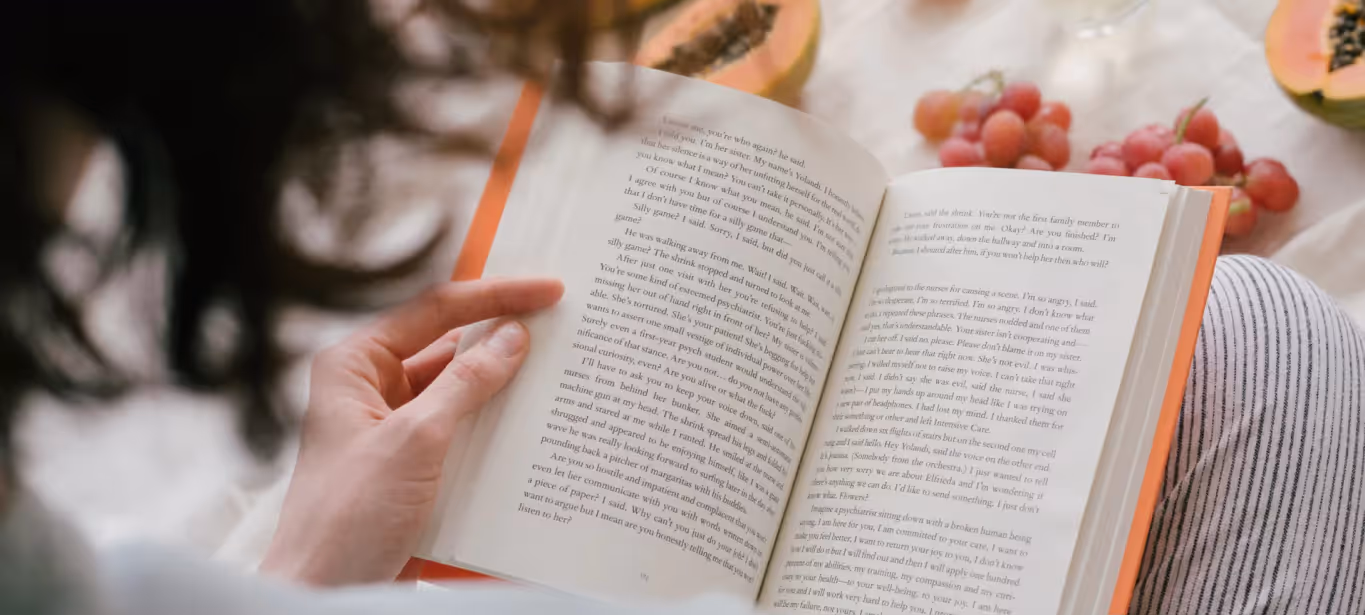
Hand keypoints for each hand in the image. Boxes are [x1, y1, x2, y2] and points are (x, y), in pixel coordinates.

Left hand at [260, 277, 562, 585]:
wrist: (327, 593)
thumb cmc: (346, 518)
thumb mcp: (415, 441)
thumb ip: (465, 384)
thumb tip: (512, 338)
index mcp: (354, 365)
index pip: (432, 311)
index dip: (493, 296)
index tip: (547, 291)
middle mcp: (370, 389)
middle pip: (448, 347)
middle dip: (502, 338)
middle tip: (561, 324)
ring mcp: (392, 429)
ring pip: (459, 391)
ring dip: (504, 386)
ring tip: (559, 373)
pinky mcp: (413, 466)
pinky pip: (462, 432)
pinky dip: (496, 428)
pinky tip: (535, 427)